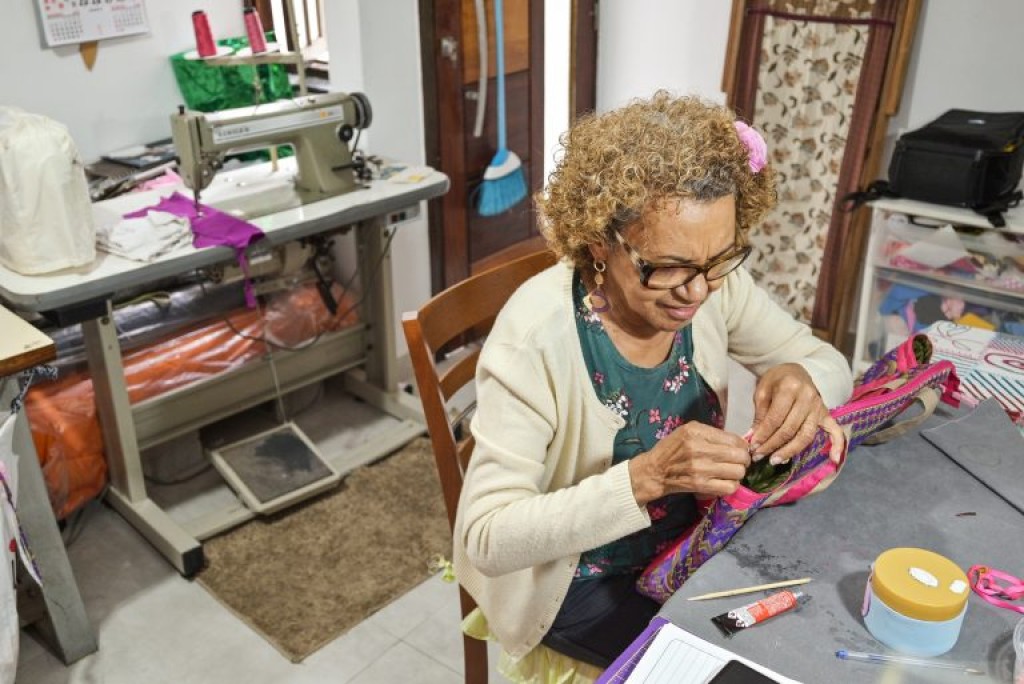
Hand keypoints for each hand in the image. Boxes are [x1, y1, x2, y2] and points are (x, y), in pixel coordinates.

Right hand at [628, 421, 750, 505]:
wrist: (655, 471)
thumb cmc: (672, 449)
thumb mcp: (688, 431)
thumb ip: (712, 434)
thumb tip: (740, 442)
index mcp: (696, 432)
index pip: (735, 439)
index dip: (742, 446)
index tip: (739, 450)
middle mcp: (699, 448)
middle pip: (740, 456)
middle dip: (744, 459)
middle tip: (738, 461)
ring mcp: (700, 468)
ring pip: (738, 472)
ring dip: (738, 473)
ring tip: (730, 471)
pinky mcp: (700, 485)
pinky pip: (730, 487)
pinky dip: (732, 485)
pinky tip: (725, 481)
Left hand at [749, 363, 844, 464]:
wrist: (795, 370)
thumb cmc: (776, 380)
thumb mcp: (762, 391)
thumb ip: (760, 414)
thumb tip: (753, 438)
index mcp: (790, 388)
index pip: (776, 418)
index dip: (763, 435)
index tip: (752, 446)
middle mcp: (808, 398)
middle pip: (790, 429)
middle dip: (772, 445)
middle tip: (759, 456)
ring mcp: (819, 407)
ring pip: (806, 435)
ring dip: (790, 451)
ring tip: (775, 460)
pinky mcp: (826, 414)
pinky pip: (836, 431)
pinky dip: (838, 445)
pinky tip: (834, 460)